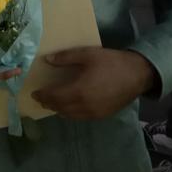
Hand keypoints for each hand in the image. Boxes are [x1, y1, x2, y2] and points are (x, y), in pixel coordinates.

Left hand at [32, 47, 156, 119]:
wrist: (137, 75)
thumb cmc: (111, 62)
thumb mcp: (88, 54)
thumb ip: (66, 57)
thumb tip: (47, 60)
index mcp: (78, 91)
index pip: (54, 97)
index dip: (42, 95)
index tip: (34, 93)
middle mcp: (84, 106)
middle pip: (59, 108)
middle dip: (48, 103)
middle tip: (40, 98)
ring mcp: (93, 113)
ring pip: (69, 115)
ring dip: (58, 109)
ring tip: (52, 102)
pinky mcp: (101, 116)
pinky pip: (80, 117)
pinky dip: (70, 113)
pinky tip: (69, 106)